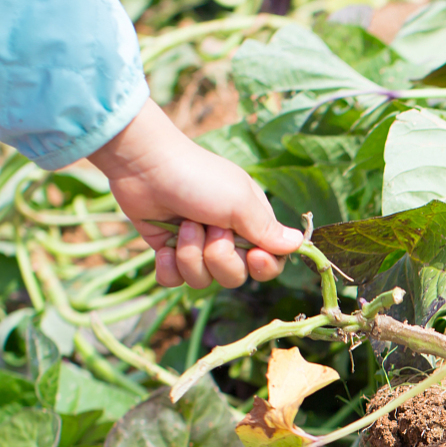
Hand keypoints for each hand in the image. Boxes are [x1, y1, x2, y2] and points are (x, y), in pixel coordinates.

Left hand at [87, 101, 302, 289]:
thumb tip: (300, 244)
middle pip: (235, 276)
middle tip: (209, 227)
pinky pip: (174, 281)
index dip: (263, 267)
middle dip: (219, 256)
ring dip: (190, 255)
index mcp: (251, 224)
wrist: (145, 165)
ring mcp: (196, 247)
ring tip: (182, 225)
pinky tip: (163, 246)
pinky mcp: (168, 251)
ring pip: (203, 281)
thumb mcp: (240, 202)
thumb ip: (268, 229)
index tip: (253, 255)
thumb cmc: (198, 177)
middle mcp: (226, 239)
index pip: (270, 263)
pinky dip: (168, 266)